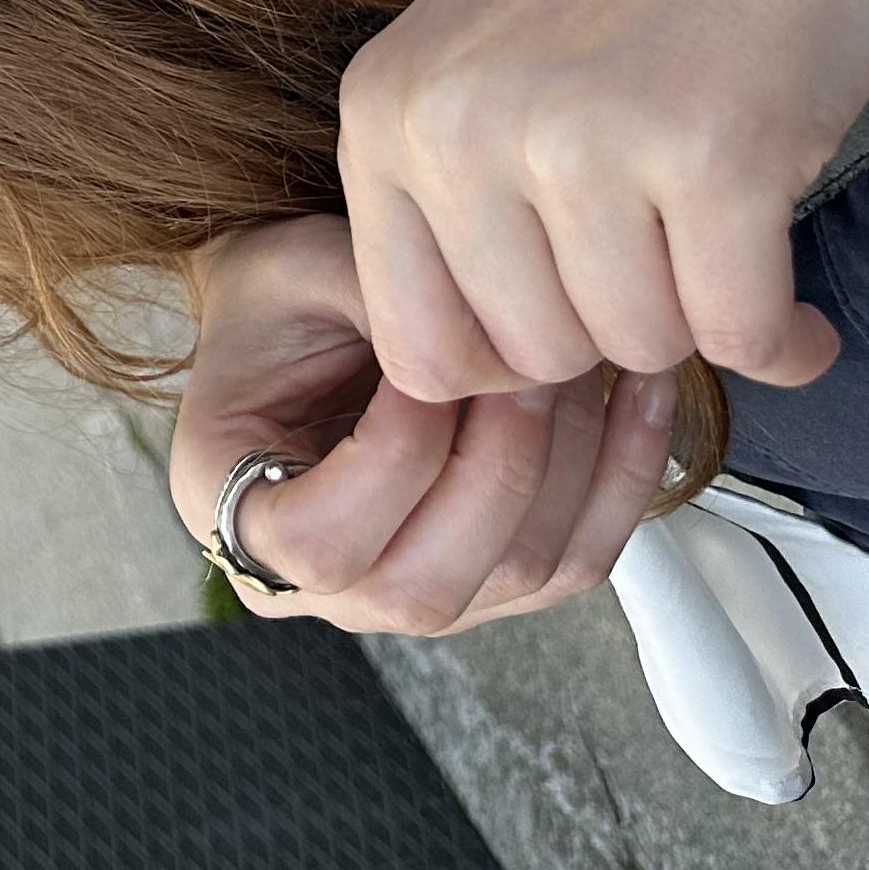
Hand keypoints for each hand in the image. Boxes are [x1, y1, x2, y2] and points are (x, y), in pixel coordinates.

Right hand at [170, 214, 673, 635]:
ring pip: (518, 576)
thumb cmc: (287, 293)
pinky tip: (637, 390)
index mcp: (231, 514)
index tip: (429, 363)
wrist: (308, 316)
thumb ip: (383, 301)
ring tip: (585, 356)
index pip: (320, 543)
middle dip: (498, 464)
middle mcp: (318, 588)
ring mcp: (411, 599)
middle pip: (425, 587)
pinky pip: (579, 560)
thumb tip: (495, 330)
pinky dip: (621, 477)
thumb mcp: (298, 270)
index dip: (391, 458)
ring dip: (570, 462)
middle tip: (530, 357)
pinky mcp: (496, 586)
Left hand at [333, 0, 868, 402]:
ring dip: (702, 321)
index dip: (509, 358)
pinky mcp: (713, 157)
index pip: (416, 344)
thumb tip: (497, 378)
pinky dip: (784, 340)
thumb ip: (469, 194)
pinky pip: (744, 335)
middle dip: (616, 330)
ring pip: (639, 347)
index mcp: (387, 109)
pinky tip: (801, 310)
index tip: (580, 313)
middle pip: (533, 357)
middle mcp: (457, 129)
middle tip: (673, 261)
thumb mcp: (495, 60)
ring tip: (731, 247)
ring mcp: (579, 143)